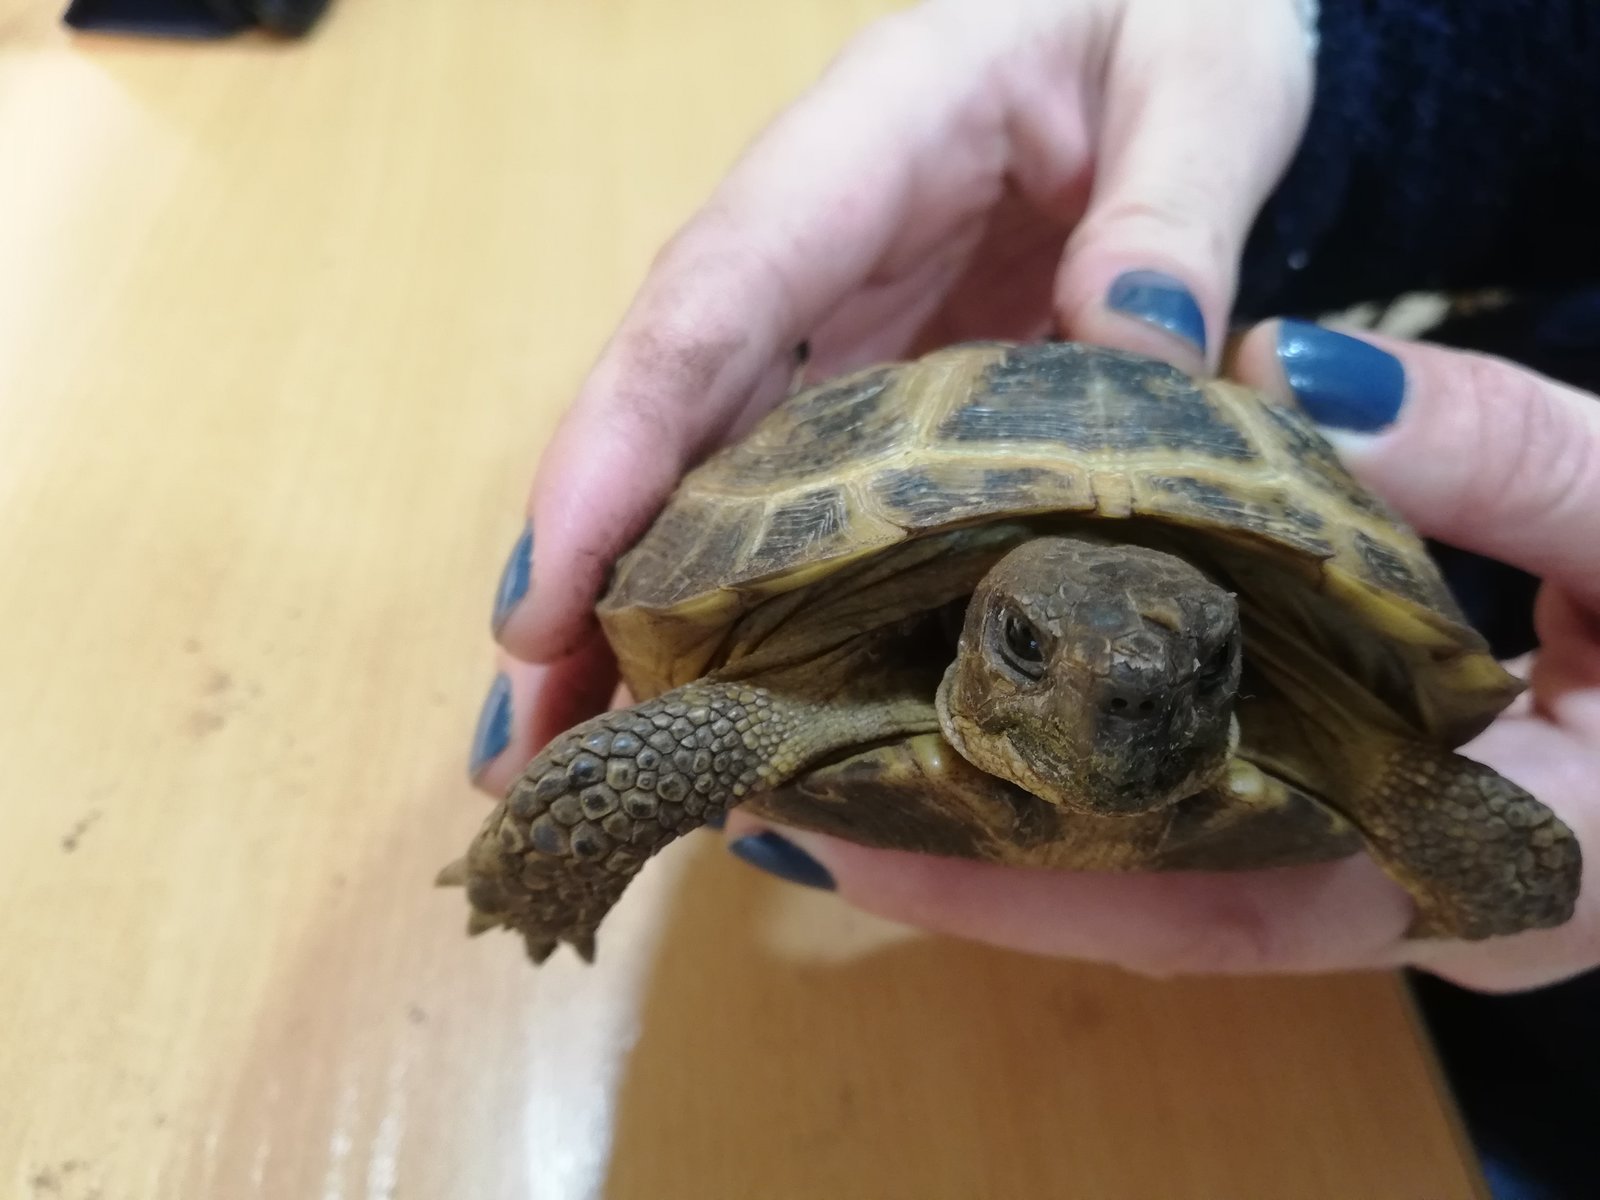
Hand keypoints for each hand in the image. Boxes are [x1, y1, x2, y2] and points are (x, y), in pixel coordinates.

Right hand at [469, 0, 1317, 786]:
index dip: (617, 453)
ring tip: (574, 767)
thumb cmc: (1173, 14)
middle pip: (666, 414)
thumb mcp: (1207, 77)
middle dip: (585, 582)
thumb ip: (1176, 203)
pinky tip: (717, 707)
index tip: (549, 602)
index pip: (715, 298)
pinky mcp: (875, 381)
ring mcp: (837, 319)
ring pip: (702, 471)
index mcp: (869, 139)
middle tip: (518, 749)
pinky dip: (738, 602)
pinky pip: (783, 494)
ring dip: (632, 618)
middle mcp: (813, 243)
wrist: (1160, 18)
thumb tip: (1134, 345)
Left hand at [724, 323, 1599, 992]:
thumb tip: (1280, 383)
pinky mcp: (1343, 798)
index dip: (1026, 880)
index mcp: (1477, 872)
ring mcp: (1365, 860)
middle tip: (800, 777)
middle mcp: (1398, 898)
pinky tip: (976, 688)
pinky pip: (1185, 798)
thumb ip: (1494, 451)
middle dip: (976, 853)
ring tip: (843, 736)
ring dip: (1005, 808)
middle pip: (1145, 898)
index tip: (859, 822)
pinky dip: (1077, 756)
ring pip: (1153, 858)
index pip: (1211, 907)